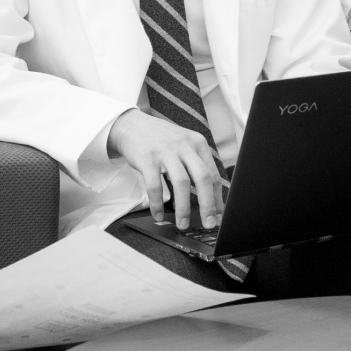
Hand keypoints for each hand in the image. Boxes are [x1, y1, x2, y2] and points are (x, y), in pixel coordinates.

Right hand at [109, 109, 224, 230]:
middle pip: (203, 178)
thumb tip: (209, 196)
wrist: (132, 126)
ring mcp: (166, 151)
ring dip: (183, 208)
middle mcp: (184, 146)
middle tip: (208, 224)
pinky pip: (155, 185)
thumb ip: (196, 164)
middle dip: (207, 204)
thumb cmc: (161, 140)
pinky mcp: (147, 158)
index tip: (218, 217)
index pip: (213, 175)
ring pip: (181, 183)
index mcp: (198, 144)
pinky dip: (157, 204)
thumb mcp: (184, 144)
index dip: (217, 199)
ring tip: (183, 224)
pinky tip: (158, 214)